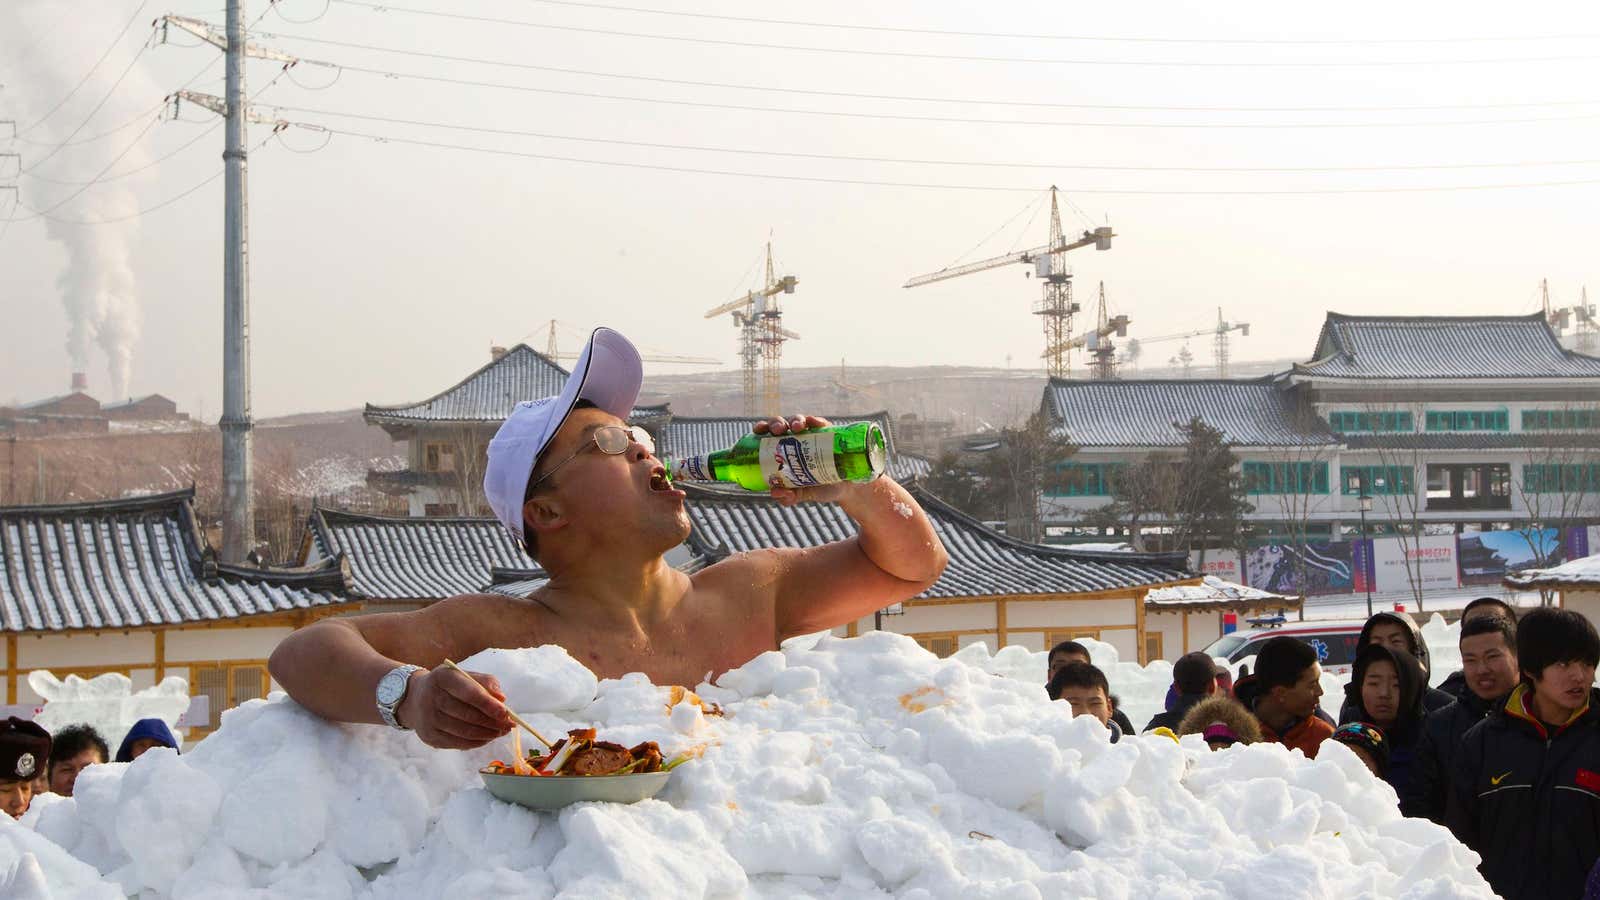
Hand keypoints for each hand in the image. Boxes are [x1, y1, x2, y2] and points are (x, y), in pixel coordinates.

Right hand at [396, 667, 512, 749]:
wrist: (415, 698)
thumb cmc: (448, 686)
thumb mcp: (464, 676)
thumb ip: (485, 682)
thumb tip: (502, 699)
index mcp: (443, 678)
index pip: (469, 693)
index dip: (489, 704)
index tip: (506, 712)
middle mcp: (432, 698)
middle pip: (468, 715)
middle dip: (492, 722)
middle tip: (509, 725)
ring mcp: (429, 719)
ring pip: (465, 732)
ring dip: (488, 734)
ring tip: (501, 732)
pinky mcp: (429, 736)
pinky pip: (458, 743)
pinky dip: (477, 742)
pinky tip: (487, 737)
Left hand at [752, 414, 853, 505]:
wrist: (843, 488)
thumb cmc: (818, 488)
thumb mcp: (801, 495)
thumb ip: (788, 497)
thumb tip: (774, 491)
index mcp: (782, 450)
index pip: (766, 434)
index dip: (761, 428)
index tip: (759, 430)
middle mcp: (795, 439)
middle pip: (780, 424)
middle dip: (776, 423)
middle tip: (778, 430)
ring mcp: (811, 434)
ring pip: (798, 420)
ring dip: (796, 420)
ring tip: (797, 428)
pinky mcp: (827, 433)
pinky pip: (819, 423)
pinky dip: (815, 421)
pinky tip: (814, 423)